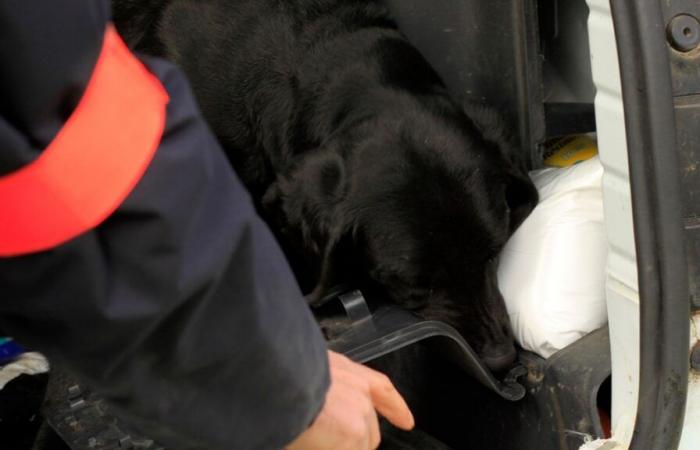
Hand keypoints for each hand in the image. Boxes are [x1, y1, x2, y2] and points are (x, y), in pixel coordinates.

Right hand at [286, 351, 413, 449]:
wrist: (275, 378)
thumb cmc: (277, 376)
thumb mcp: (303, 373)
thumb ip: (320, 390)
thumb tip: (318, 410)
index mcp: (344, 370)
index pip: (381, 389)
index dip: (395, 407)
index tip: (406, 421)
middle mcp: (358, 389)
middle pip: (370, 430)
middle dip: (355, 443)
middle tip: (325, 441)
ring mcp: (359, 413)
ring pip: (359, 446)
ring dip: (339, 448)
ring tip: (310, 439)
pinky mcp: (354, 434)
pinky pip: (349, 449)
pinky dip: (330, 449)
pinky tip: (311, 444)